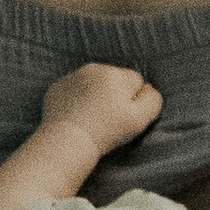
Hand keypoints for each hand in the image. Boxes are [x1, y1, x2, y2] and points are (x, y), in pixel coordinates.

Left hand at [36, 61, 164, 164]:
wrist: (68, 141)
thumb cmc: (107, 131)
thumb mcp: (141, 119)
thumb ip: (152, 99)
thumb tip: (148, 89)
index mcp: (116, 74)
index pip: (136, 81)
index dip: (135, 100)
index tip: (125, 116)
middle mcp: (94, 69)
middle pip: (114, 79)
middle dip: (115, 94)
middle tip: (109, 119)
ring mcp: (72, 77)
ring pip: (93, 83)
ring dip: (96, 95)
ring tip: (92, 119)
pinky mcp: (56, 88)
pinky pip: (73, 89)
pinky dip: (77, 99)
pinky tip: (77, 117)